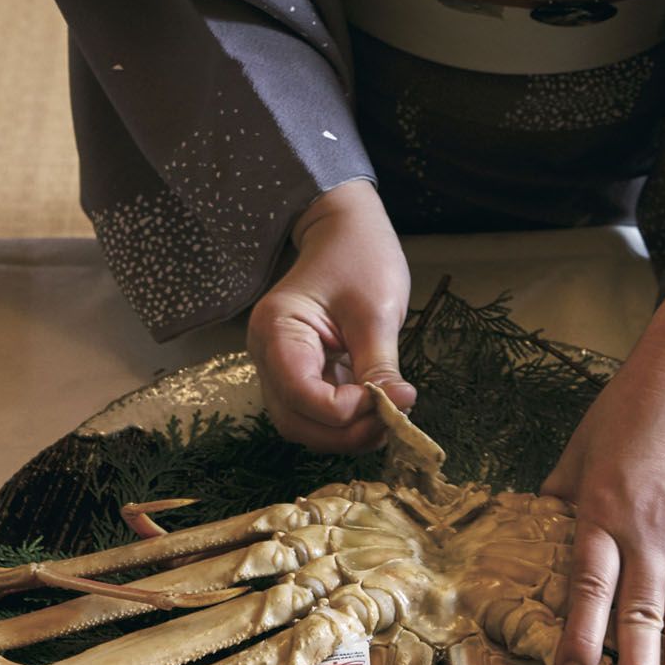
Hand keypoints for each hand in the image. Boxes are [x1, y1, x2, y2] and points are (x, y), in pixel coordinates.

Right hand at [247, 180, 415, 451]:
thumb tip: (397, 410)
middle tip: (390, 423)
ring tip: (386, 418)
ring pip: (303, 423)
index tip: (387, 401)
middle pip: (295, 420)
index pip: (300, 394)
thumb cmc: (360, 257)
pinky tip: (375, 410)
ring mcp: (280, 365)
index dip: (344, 412)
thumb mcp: (376, 312)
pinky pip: (314, 411)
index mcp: (277, 330)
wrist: (345, 231)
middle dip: (344, 432)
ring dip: (344, 433)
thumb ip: (380, 366)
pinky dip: (344, 420)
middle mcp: (268, 354)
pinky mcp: (300, 371)